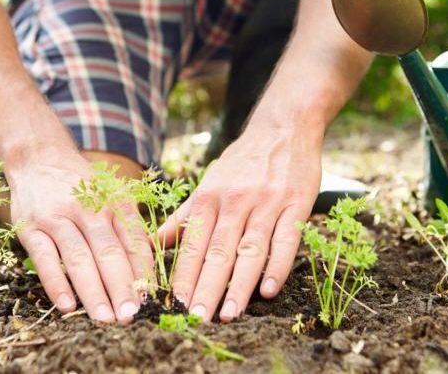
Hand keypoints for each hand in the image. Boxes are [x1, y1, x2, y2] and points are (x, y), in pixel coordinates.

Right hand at [6, 149, 152, 323]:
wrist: (38, 157)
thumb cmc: (82, 186)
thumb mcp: (111, 196)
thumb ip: (127, 229)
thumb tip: (147, 273)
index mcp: (114, 202)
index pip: (133, 241)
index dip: (143, 272)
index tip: (151, 300)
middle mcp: (89, 208)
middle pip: (109, 252)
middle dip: (122, 287)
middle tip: (131, 315)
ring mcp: (58, 218)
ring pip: (79, 258)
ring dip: (93, 291)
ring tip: (105, 318)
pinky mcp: (31, 227)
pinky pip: (44, 258)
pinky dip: (56, 283)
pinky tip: (67, 306)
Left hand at [159, 124, 321, 321]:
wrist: (283, 128)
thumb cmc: (242, 162)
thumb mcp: (208, 184)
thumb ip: (184, 217)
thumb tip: (151, 243)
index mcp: (209, 198)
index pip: (193, 244)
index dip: (184, 277)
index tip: (174, 306)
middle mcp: (235, 201)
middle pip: (218, 251)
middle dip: (206, 288)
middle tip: (196, 319)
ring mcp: (267, 204)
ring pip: (250, 249)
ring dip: (239, 285)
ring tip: (228, 314)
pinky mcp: (296, 205)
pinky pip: (286, 240)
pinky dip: (277, 266)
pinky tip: (269, 290)